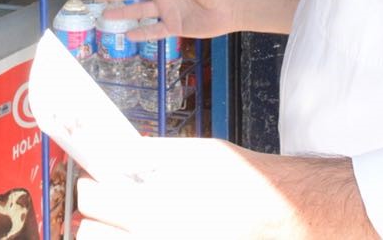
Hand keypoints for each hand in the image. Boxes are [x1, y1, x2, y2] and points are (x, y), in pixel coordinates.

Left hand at [76, 139, 372, 238]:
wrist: (291, 216)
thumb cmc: (249, 185)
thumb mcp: (199, 154)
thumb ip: (150, 154)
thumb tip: (115, 152)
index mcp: (156, 208)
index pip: (92, 198)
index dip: (92, 184)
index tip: (99, 180)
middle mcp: (156, 239)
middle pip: (90, 233)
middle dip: (97, 215)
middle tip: (114, 203)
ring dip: (113, 234)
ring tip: (133, 222)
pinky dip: (136, 239)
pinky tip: (156, 229)